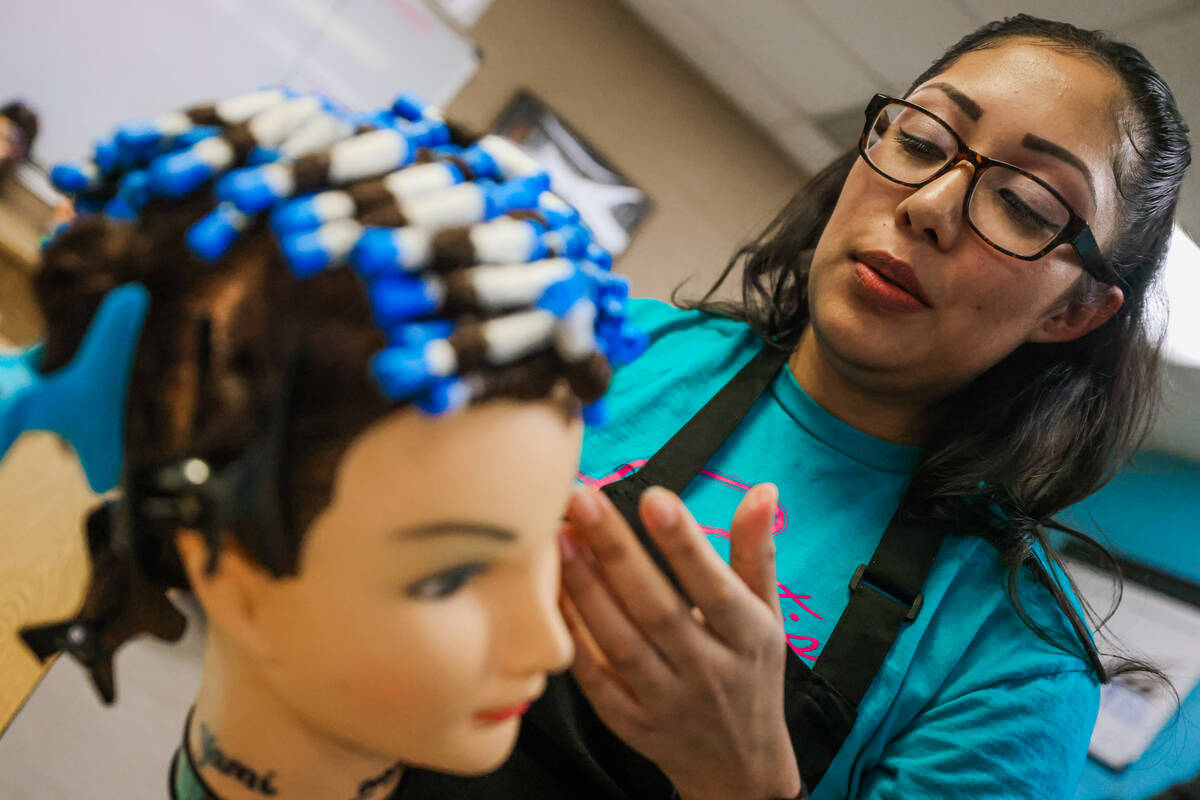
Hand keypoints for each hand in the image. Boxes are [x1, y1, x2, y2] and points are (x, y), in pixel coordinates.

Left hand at [560, 483, 802, 799]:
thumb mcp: (766, 614)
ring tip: (559, 535)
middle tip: (582, 499)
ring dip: (586, 587)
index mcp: (747, 639)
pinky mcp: (630, 723)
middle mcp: (708, 672)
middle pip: (657, 609)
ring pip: (620, 642)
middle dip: (617, 551)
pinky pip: (594, 678)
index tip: (654, 496)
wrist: (739, 767)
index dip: (685, 544)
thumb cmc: (750, 671)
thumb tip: (763, 490)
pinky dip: (573, 637)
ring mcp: (666, 702)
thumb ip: (756, 553)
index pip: (715, 587)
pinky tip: (551, 593)